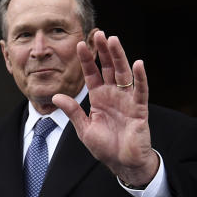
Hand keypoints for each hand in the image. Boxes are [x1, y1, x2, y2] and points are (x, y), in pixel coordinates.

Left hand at [52, 31, 158, 186]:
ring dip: (119, 57)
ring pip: (123, 74)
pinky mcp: (139, 109)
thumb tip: (56, 96)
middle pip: (108, 68)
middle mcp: (113, 95)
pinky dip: (140, 78)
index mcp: (99, 98)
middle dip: (103, 51)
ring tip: (113, 40)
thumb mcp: (84, 129)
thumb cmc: (105, 147)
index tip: (79, 44)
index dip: (86, 60)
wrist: (123, 163)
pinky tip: (138, 63)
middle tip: (98, 33)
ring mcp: (127, 100)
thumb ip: (72, 112)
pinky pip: (140, 91)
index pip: (92, 74)